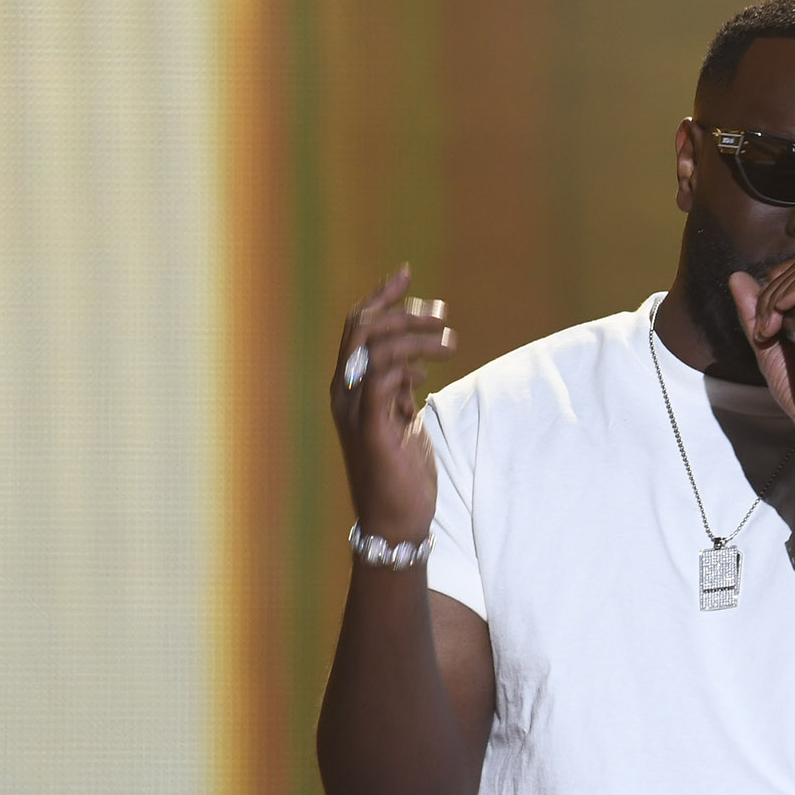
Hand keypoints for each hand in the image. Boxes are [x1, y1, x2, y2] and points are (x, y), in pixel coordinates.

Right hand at [330, 265, 453, 543]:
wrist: (396, 521)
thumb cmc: (401, 472)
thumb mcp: (402, 420)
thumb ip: (401, 389)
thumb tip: (415, 363)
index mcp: (350, 387)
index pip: (357, 327)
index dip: (380, 296)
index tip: (407, 273)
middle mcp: (344, 393)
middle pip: (362, 329)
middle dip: (401, 309)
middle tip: (440, 311)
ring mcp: (354, 411)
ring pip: (374, 348)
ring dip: (414, 335)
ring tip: (450, 340)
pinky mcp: (373, 429)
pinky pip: (382, 380)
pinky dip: (406, 364)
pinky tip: (430, 369)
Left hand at [730, 259, 794, 470]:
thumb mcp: (769, 346)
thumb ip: (755, 313)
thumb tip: (738, 276)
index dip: (773, 286)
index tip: (761, 324)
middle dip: (772, 290)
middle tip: (762, 327)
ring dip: (778, 296)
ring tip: (769, 330)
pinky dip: (793, 295)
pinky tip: (780, 323)